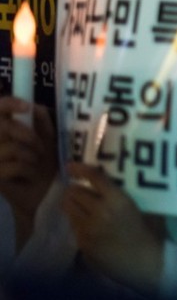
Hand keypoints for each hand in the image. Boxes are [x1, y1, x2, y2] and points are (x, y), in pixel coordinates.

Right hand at [0, 97, 56, 226]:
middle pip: (4, 127)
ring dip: (31, 155)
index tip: (27, 107)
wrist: (41, 195)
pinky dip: (28, 169)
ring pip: (11, 147)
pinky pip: (14, 164)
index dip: (9, 103)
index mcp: (4, 132)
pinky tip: (30, 175)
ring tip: (36, 163)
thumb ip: (42, 123)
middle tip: (40, 148)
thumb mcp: (48, 141)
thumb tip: (36, 105)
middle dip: (29, 136)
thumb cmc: (45, 165)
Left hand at [63, 162, 163, 292]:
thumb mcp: (142, 207)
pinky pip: (73, 224)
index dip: (80, 169)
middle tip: (80, 187)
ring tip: (79, 202)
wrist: (143, 261)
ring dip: (72, 202)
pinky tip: (86, 221)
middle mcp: (99, 211)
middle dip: (75, 187)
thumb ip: (126, 195)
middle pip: (75, 192)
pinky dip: (76, 219)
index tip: (71, 165)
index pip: (94, 178)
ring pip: (68, 207)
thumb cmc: (149, 232)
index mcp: (118, 200)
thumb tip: (117, 180)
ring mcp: (87, 228)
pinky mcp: (82, 241)